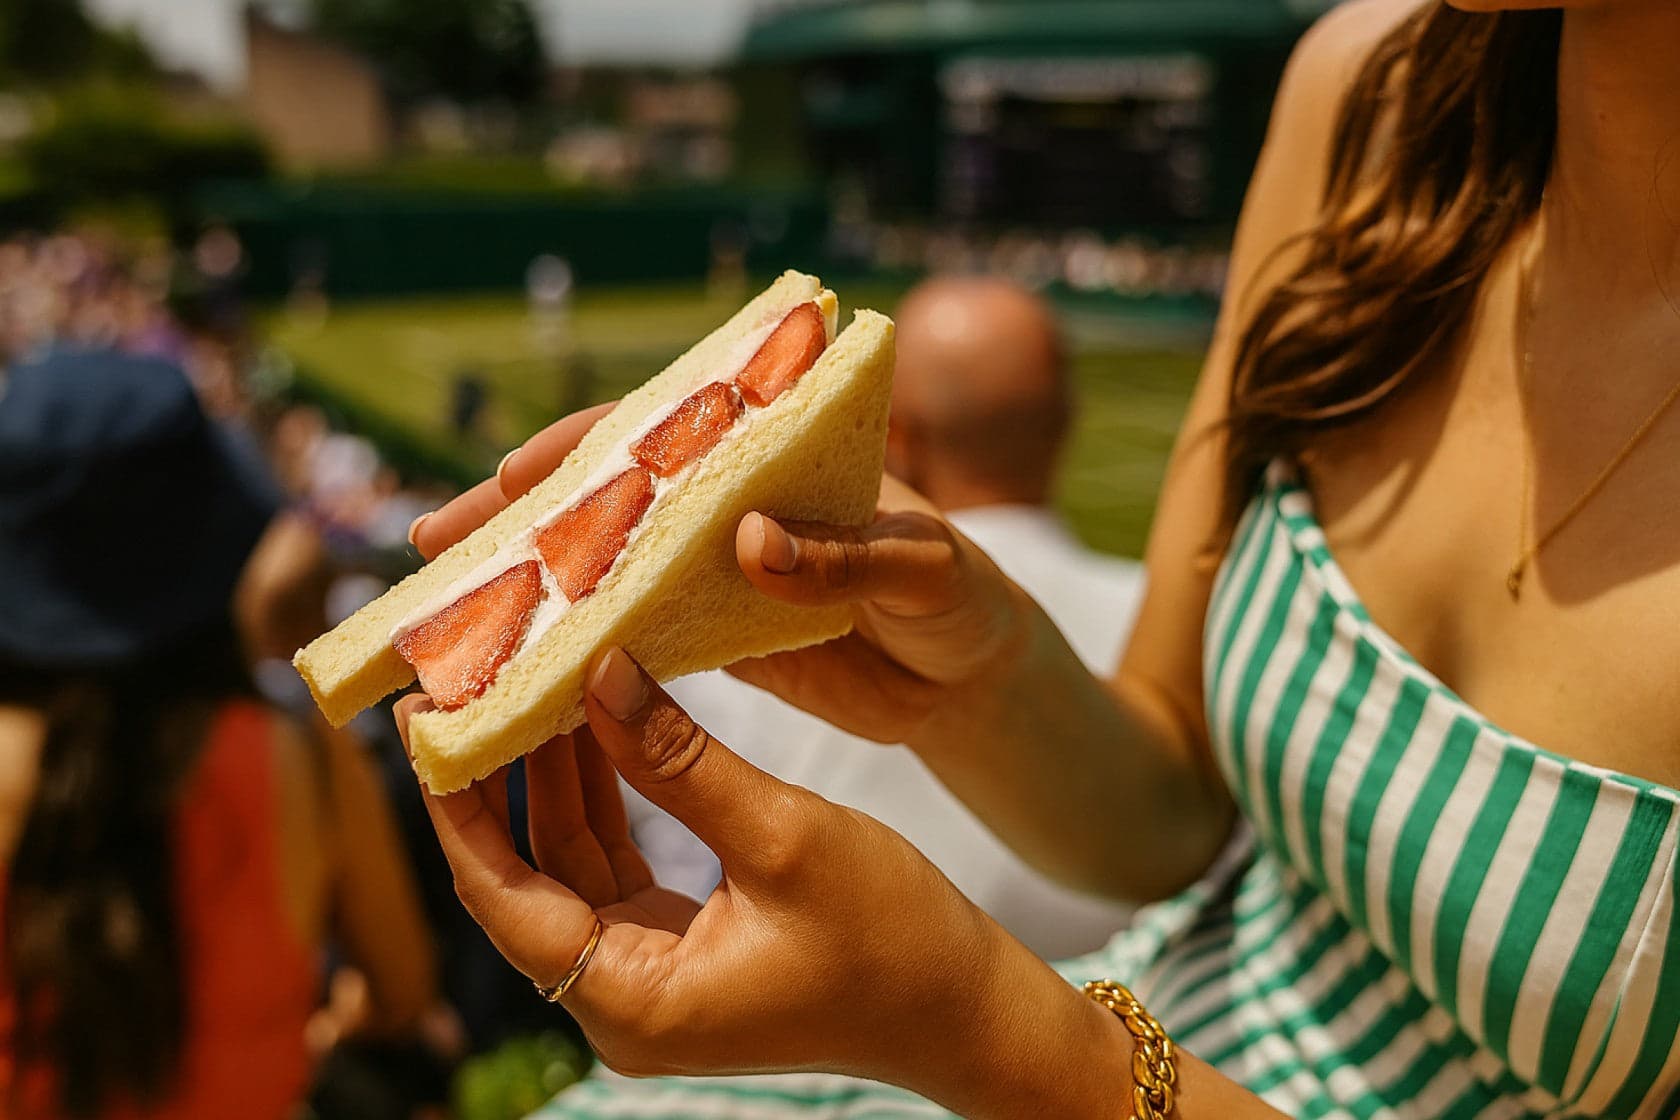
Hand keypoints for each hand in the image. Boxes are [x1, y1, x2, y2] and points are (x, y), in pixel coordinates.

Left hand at [393, 652, 1128, 1114]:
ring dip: (555, 777)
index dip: (455, 805)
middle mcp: (622, 999)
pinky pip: (616, 864)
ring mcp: (650, 975)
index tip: (423, 718)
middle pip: (524, 877)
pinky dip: (606, 797)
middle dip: (498, 779)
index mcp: (632, 1001)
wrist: (967, 1007)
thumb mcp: (784, 837)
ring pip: (570, 863)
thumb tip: (598, 673)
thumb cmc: (894, 940)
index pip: (502, 895)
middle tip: (471, 682)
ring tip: (536, 682)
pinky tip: (600, 726)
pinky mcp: (681, 947)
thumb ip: (680, 759)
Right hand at [410, 406, 1030, 746]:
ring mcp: (711, 573)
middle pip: (609, 498)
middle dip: (521, 518)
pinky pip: (631, 639)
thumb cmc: (963, 595)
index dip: (589, 449)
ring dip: (531, 586)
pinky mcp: (712, 639)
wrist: (975, 675)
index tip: (518, 474)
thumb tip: (752, 540)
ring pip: (604, 568)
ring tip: (449, 611)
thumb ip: (848, 556)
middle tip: (434, 544)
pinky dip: (576, 651)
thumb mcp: (923, 568)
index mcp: (775, 455)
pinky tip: (520, 671)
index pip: (668, 430)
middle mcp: (727, 505)